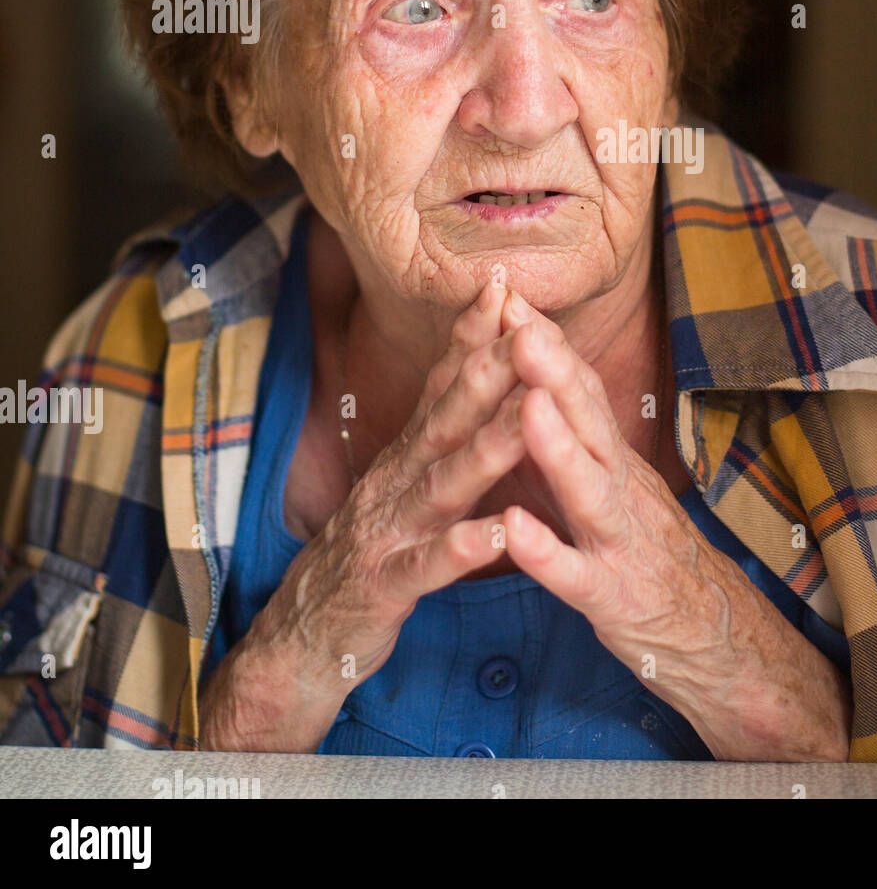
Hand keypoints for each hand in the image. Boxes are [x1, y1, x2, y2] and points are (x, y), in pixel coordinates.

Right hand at [200, 281, 528, 750]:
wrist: (299, 641)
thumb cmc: (368, 554)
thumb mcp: (400, 486)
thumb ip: (437, 437)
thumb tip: (475, 373)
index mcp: (405, 457)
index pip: (441, 385)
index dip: (471, 336)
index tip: (505, 285)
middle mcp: (395, 481)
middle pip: (445, 419)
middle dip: (488, 370)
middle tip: (528, 327)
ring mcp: (387, 532)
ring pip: (443, 483)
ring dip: (487, 447)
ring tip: (528, 413)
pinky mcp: (384, 587)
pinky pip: (427, 567)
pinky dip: (462, 549)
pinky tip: (500, 533)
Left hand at [496, 292, 852, 761]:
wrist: (712, 635)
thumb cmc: (643, 552)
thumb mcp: (605, 487)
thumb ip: (566, 441)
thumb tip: (519, 379)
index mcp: (613, 458)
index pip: (581, 390)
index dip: (548, 342)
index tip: (508, 294)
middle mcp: (623, 487)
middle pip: (590, 420)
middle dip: (554, 370)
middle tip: (519, 321)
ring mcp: (622, 540)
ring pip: (590, 488)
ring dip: (557, 445)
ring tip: (526, 404)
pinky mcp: (614, 598)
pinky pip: (577, 575)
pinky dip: (546, 552)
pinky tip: (514, 529)